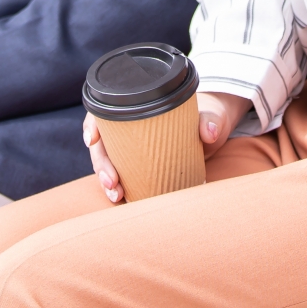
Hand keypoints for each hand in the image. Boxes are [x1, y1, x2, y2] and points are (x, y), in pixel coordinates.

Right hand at [83, 92, 249, 202]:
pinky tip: (122, 201)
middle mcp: (129, 128)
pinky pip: (122, 177)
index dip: (92, 124)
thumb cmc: (207, 117)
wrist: (214, 132)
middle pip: (102, 143)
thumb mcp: (210, 116)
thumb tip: (208, 132)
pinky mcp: (140, 166)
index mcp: (138, 106)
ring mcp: (132, 148)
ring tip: (116, 196)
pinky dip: (119, 189)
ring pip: (108, 162)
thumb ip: (209, 120)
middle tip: (112, 182)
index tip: (92, 140)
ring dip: (106, 181)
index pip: (103, 111)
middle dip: (101, 164)